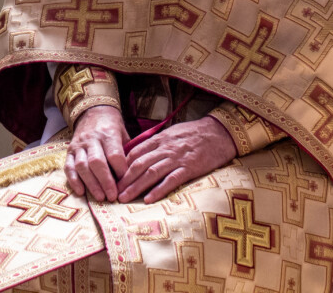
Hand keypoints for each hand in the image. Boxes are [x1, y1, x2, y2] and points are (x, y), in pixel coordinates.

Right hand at [64, 105, 129, 201]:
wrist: (93, 111)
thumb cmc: (112, 126)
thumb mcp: (124, 133)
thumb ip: (127, 151)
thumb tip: (133, 175)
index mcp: (108, 134)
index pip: (114, 155)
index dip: (120, 171)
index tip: (126, 183)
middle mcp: (91, 139)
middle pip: (97, 162)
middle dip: (105, 181)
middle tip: (113, 196)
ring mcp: (78, 145)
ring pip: (82, 166)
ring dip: (91, 184)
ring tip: (100, 197)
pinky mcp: (69, 151)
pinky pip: (68, 167)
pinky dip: (74, 180)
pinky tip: (81, 192)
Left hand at [116, 116, 236, 203]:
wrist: (219, 132)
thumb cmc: (195, 133)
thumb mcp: (172, 133)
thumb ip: (156, 143)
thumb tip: (139, 153)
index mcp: (160, 139)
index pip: (135, 152)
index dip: (122, 166)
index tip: (112, 177)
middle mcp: (165, 148)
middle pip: (139, 164)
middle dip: (124, 179)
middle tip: (113, 192)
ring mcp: (177, 158)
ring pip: (151, 173)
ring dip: (135, 186)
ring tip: (124, 198)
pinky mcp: (190, 168)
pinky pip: (171, 180)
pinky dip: (159, 190)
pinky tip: (149, 199)